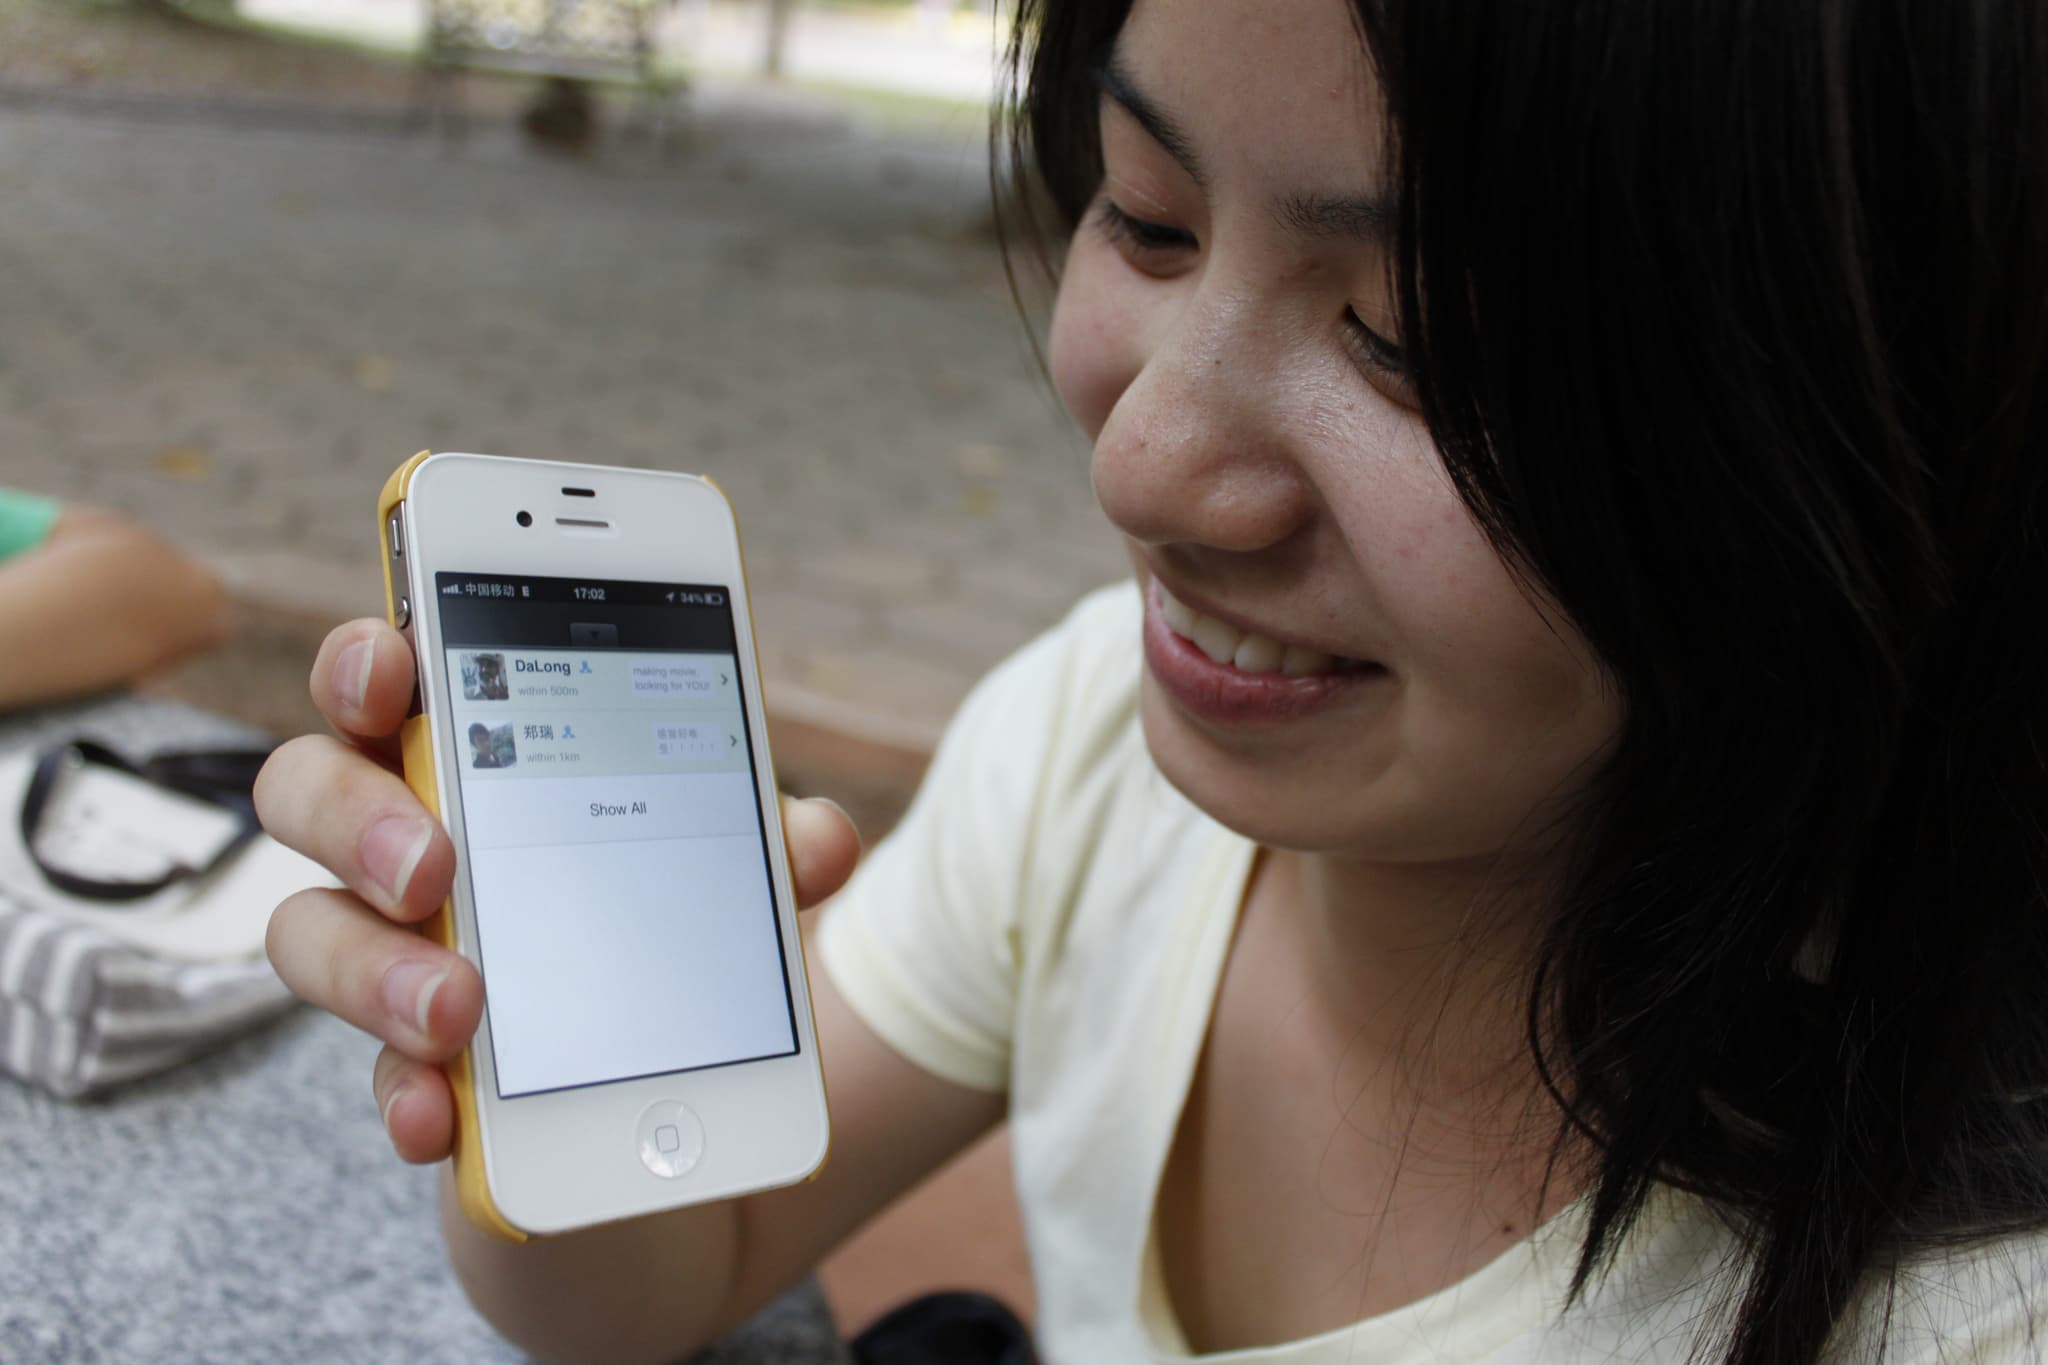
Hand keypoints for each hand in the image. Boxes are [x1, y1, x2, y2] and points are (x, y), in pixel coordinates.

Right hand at [255, 619, 861, 1163]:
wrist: (676, 1101)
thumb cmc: (670, 932)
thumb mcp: (736, 874)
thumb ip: (769, 845)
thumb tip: (821, 839)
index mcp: (476, 757)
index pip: (386, 682)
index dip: (368, 660)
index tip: (395, 663)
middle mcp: (409, 843)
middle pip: (309, 790)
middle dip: (357, 816)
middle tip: (432, 867)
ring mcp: (394, 955)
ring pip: (312, 933)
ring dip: (375, 967)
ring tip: (457, 1009)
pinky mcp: (412, 1069)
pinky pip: (373, 1074)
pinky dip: (402, 1094)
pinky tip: (438, 1118)